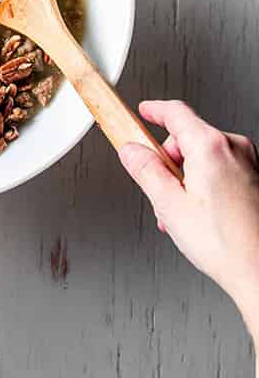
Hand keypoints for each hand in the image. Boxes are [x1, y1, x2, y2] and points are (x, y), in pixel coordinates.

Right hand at [118, 102, 258, 331]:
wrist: (257, 267)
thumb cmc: (224, 242)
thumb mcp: (169, 205)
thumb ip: (145, 171)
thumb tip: (131, 151)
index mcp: (211, 146)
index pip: (176, 113)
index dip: (154, 111)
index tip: (144, 111)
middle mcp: (234, 147)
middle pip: (188, 138)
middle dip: (168, 161)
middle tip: (160, 190)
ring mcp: (248, 161)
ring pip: (203, 156)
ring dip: (185, 177)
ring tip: (181, 212)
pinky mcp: (254, 176)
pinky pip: (220, 169)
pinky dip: (204, 183)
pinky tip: (199, 213)